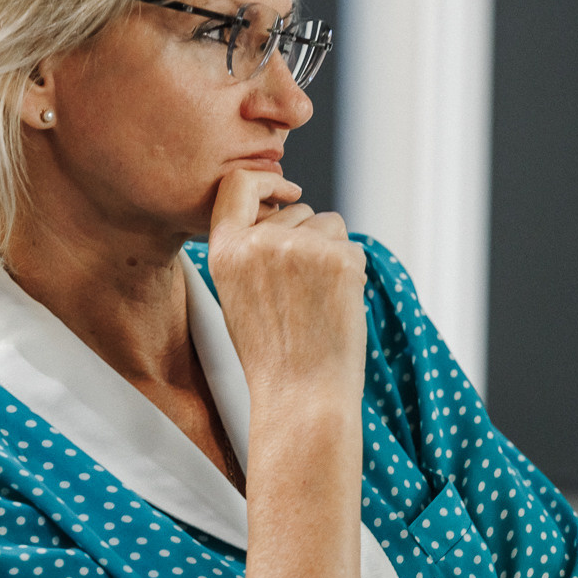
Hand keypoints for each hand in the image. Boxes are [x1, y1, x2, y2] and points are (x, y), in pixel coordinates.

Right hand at [208, 170, 367, 406]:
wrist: (301, 395)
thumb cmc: (272, 354)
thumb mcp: (238, 295)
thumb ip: (251, 249)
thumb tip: (286, 208)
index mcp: (225, 250)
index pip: (238, 186)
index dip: (266, 182)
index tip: (286, 191)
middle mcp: (258, 241)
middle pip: (299, 210)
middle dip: (309, 238)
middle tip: (304, 294)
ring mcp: (299, 247)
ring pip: (330, 224)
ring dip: (332, 253)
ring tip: (318, 303)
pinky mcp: (339, 258)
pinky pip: (353, 248)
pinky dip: (352, 274)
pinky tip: (337, 308)